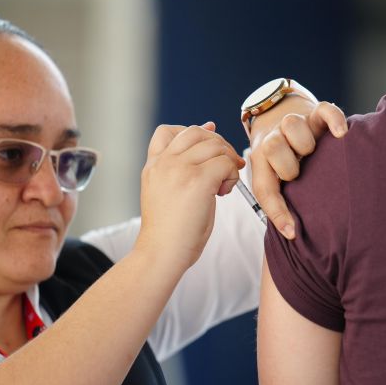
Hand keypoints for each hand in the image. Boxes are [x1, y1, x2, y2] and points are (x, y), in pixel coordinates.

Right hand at [135, 122, 244, 269]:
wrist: (161, 253)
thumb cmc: (169, 230)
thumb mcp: (165, 192)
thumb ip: (180, 170)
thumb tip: (206, 141)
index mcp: (153, 165)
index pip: (168, 130)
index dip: (193, 133)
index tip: (209, 147)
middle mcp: (164, 162)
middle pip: (196, 132)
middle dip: (217, 145)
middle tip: (225, 168)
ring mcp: (179, 169)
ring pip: (215, 146)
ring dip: (227, 161)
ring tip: (224, 184)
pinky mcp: (197, 181)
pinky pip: (225, 163)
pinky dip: (232, 175)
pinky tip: (223, 193)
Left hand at [248, 98, 346, 238]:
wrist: (278, 112)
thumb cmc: (279, 156)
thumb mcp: (272, 176)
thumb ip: (278, 200)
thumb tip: (292, 233)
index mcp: (262, 160)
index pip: (264, 188)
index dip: (277, 212)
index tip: (292, 232)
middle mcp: (276, 139)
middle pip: (273, 147)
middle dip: (288, 167)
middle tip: (299, 174)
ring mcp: (296, 123)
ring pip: (293, 126)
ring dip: (304, 144)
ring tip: (313, 153)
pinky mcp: (316, 112)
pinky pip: (325, 111)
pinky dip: (334, 121)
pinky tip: (342, 134)